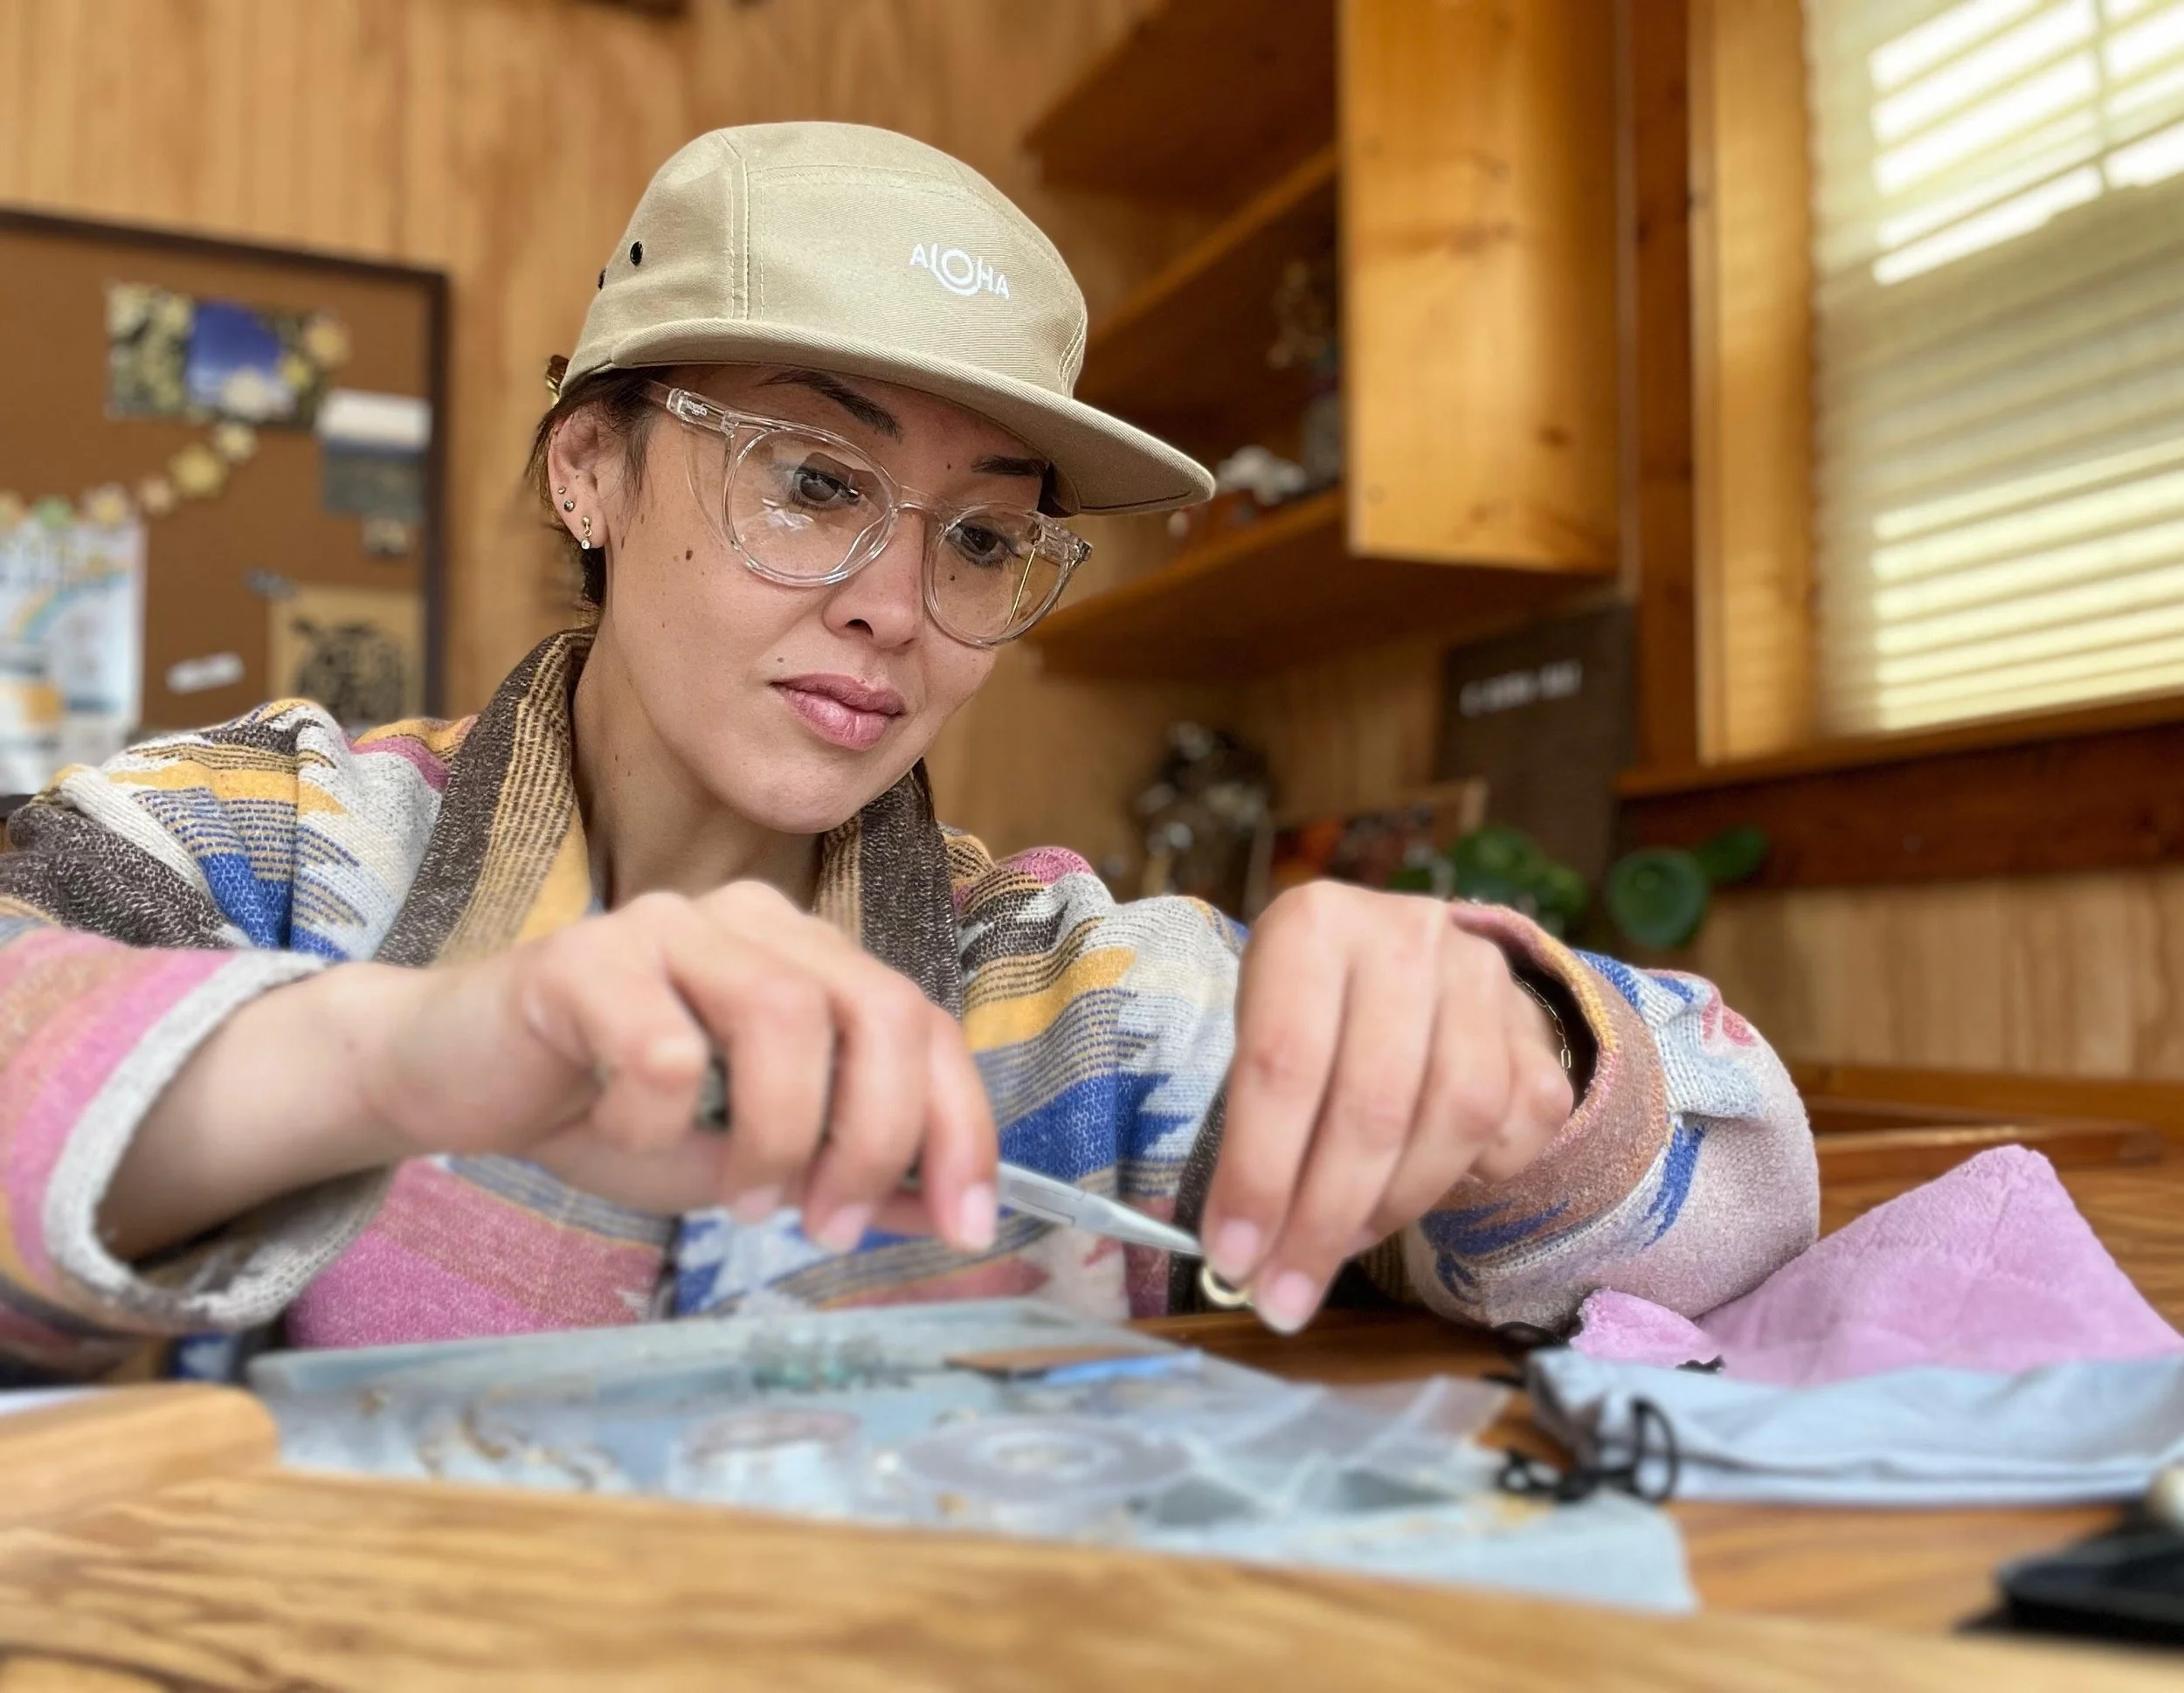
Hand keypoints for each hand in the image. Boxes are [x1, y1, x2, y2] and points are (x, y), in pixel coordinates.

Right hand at [361, 880, 998, 1251]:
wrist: (450, 1077)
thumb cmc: (609, 1112)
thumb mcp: (747, 1158)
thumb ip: (845, 1171)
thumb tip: (951, 1215)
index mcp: (808, 957)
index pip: (923, 1022)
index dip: (961, 1126)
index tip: (966, 1228)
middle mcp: (754, 922)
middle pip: (876, 1006)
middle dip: (878, 1136)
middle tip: (831, 1226)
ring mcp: (671, 924)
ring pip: (785, 1016)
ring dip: (779, 1135)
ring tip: (739, 1200)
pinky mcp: (585, 955)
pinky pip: (664, 1049)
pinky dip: (659, 1121)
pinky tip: (618, 1131)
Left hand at [1199, 884, 1574, 1332]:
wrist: (1402, 963)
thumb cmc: (1309, 1011)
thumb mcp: (1258, 1036)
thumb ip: (1249, 1131)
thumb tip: (1241, 1254)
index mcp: (1313, 925)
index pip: (1284, 1065)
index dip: (1259, 1174)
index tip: (1235, 1259)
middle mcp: (1406, 936)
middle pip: (1373, 1104)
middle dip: (1323, 1220)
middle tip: (1286, 1293)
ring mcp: (1483, 977)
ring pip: (1456, 1118)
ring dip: (1394, 1208)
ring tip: (1342, 1244)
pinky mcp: (1536, 1025)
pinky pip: (1520, 1126)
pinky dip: (1471, 1178)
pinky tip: (1419, 1187)